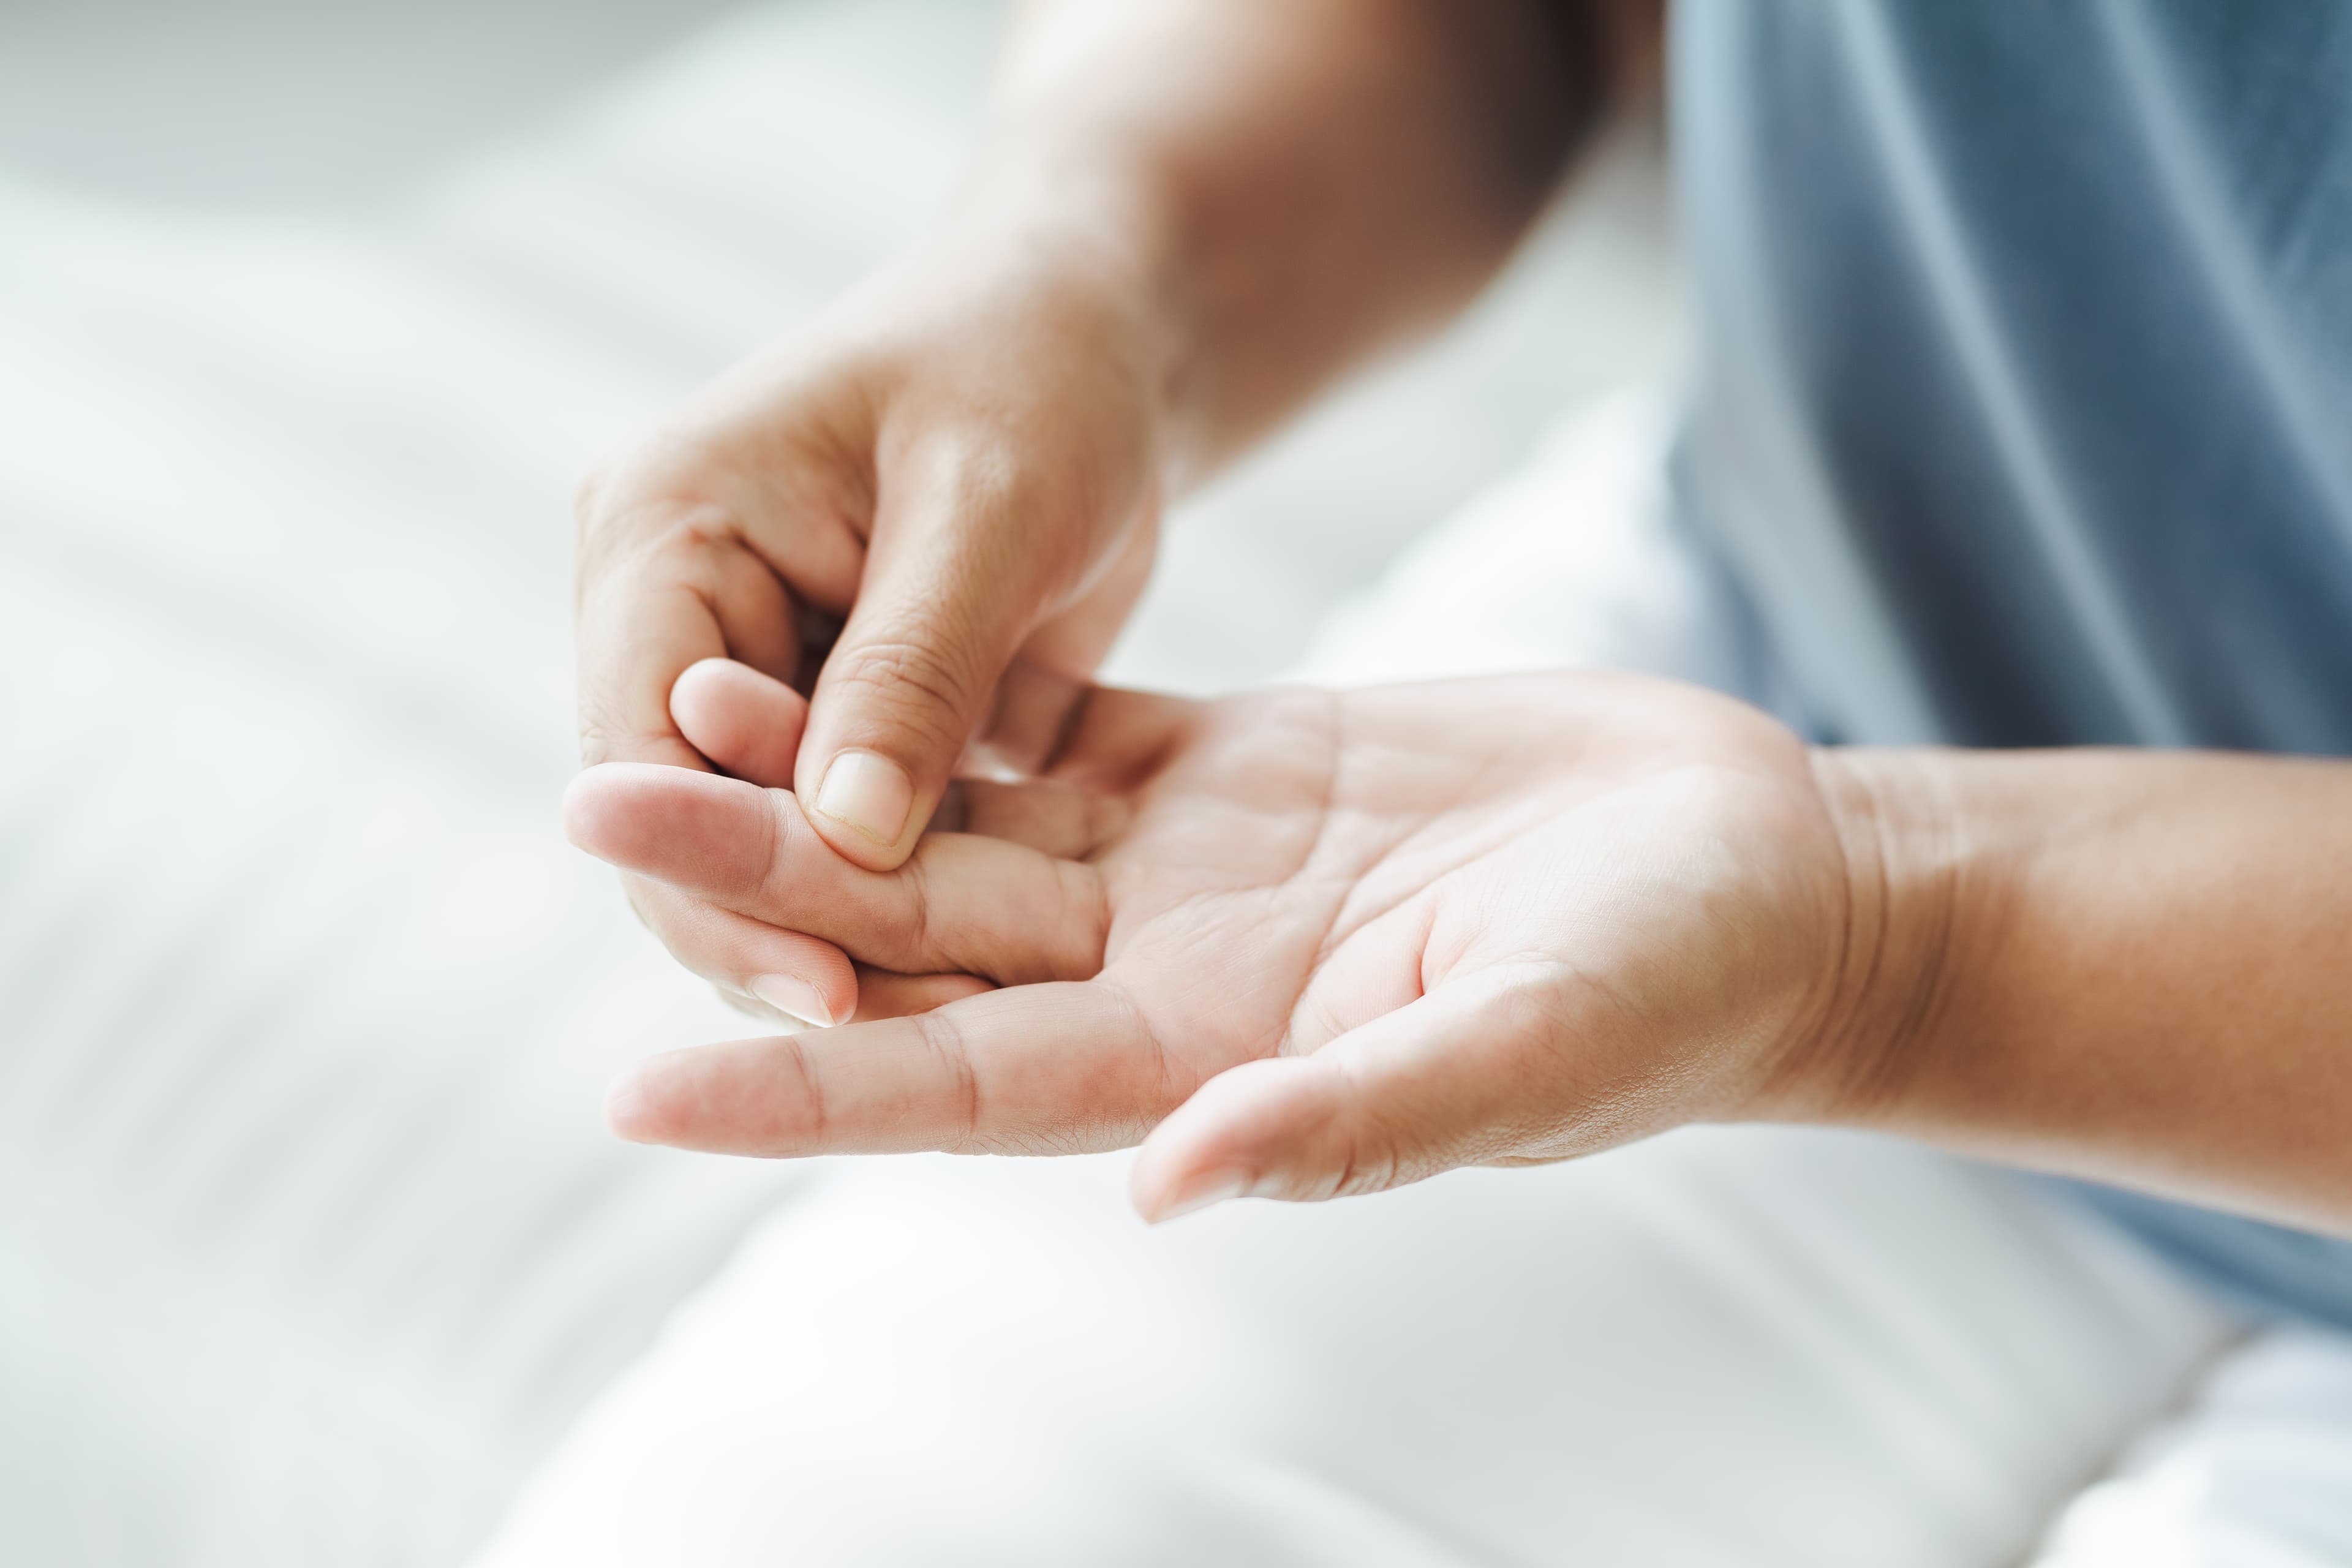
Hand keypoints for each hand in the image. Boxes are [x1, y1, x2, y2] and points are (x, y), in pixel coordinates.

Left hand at [563, 666, 1872, 1219]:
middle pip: (921, 938)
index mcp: (1213, 1061)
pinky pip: (1051, 736)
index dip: (802, 1086)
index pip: (963, 1083)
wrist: (1757, 871)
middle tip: (585, 812)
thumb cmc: (1681, 983)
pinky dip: (945, 697)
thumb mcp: (1533, 1050)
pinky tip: (840, 641)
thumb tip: (1169, 1184)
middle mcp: (1169, 977)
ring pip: (961, 826)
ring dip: (819, 776)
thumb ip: (1356, 1120)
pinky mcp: (1233, 771)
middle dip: (759, 886)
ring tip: (665, 708)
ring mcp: (1190, 871)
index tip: (637, 1088)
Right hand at [574, 225, 1168, 1025]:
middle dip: (782, 936)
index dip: (725, 882)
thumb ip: (914, 666)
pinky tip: (977, 987)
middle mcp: (674, 615)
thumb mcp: (989, 502)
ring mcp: (747, 675)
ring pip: (759, 855)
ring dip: (844, 942)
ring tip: (957, 1038)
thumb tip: (848, 840)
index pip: (642, 752)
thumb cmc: (1039, 371)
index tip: (837, 991)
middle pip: (686, 827)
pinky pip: (839, 844)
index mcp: (662, 530)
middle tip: (905, 1050)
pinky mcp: (829, 721)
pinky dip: (896, 911)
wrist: (1095, 339)